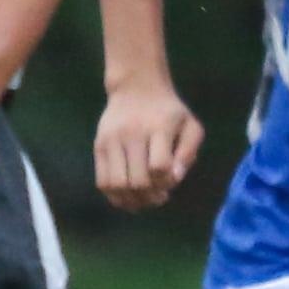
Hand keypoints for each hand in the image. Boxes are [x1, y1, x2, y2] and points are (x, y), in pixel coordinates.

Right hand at [94, 82, 203, 209]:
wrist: (136, 88)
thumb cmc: (169, 113)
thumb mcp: (190, 126)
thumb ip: (188, 153)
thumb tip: (175, 179)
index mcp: (159, 127)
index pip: (159, 166)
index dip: (167, 182)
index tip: (171, 180)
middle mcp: (132, 133)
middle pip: (138, 180)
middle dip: (151, 196)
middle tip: (159, 196)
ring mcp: (112, 140)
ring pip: (117, 185)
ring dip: (132, 200)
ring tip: (144, 200)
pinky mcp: (99, 146)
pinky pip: (102, 181)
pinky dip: (115, 197)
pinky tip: (129, 197)